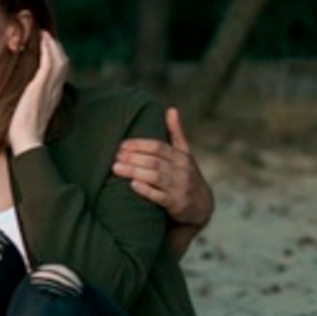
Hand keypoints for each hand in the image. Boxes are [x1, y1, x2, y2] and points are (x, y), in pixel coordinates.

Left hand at [8, 30, 68, 154]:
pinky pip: (48, 63)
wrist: (26, 141)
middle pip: (63, 61)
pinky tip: (42, 41)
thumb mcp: (29, 112)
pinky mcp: (40, 87)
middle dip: (56, 46)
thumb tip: (21, 96)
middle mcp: (55, 89)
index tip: (48, 46)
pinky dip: (47, 50)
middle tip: (46, 35)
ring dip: (52, 44)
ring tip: (43, 34)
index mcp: (53, 95)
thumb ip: (29, 100)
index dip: (56, 56)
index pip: (60, 70)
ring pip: (58, 59)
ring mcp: (49, 88)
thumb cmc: (22, 131)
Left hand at [114, 107, 213, 257]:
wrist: (201, 206)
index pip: (159, 147)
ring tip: (116, 168)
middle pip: (155, 161)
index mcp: (181, 157)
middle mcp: (182, 171)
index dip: (140, 145)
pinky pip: (160, 196)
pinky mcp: (176, 204)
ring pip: (155, 177)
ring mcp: (179, 188)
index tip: (122, 144)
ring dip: (135, 172)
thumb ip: (176, 133)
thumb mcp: (185, 154)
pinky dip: (146, 190)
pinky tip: (132, 185)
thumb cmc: (186, 175)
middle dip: (134, 157)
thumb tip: (171, 109)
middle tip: (115, 156)